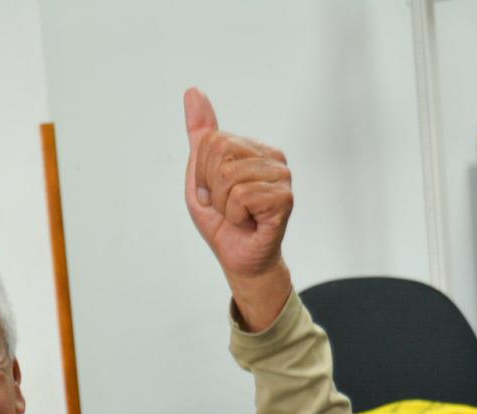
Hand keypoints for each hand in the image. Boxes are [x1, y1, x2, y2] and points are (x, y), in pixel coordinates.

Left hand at [183, 87, 293, 330]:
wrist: (240, 258)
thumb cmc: (222, 221)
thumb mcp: (200, 175)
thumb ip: (200, 133)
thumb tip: (193, 91)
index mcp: (253, 147)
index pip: (211, 141)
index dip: (202, 173)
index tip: (216, 193)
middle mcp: (272, 157)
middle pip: (219, 154)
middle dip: (211, 187)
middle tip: (227, 206)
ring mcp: (281, 176)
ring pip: (228, 176)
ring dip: (223, 205)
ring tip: (238, 215)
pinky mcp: (284, 198)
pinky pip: (241, 196)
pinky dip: (234, 215)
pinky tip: (248, 222)